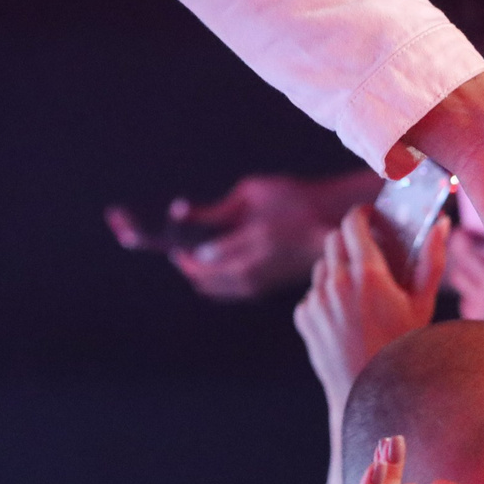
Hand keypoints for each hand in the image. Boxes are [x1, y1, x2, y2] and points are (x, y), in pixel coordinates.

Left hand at [111, 172, 370, 299]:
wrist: (335, 222)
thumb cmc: (295, 202)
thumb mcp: (250, 198)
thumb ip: (217, 216)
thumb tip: (186, 229)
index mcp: (240, 257)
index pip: (190, 262)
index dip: (167, 250)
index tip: (147, 235)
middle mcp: (244, 279)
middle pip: (198, 279)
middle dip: (181, 262)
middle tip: (168, 240)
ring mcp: (254, 285)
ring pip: (212, 285)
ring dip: (197, 268)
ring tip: (188, 245)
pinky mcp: (262, 285)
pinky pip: (226, 285)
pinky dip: (213, 271)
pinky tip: (214, 251)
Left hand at [297, 206, 450, 408]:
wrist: (367, 394)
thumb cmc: (403, 349)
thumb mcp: (423, 305)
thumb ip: (432, 260)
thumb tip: (441, 223)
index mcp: (368, 274)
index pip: (354, 222)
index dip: (363, 215)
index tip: (372, 218)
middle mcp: (337, 283)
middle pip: (335, 238)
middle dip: (351, 239)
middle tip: (368, 251)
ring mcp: (316, 300)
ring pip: (323, 265)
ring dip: (338, 267)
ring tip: (359, 289)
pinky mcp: (304, 317)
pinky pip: (313, 293)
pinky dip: (327, 296)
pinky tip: (346, 315)